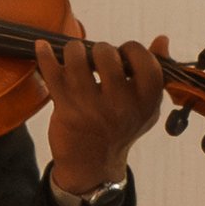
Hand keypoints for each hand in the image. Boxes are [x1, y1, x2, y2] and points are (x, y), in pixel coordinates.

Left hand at [37, 35, 163, 199]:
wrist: (93, 166)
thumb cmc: (121, 129)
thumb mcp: (146, 107)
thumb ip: (157, 74)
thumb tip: (162, 39)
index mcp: (145, 102)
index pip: (144, 60)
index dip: (131, 49)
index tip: (123, 54)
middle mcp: (120, 105)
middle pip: (106, 55)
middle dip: (99, 49)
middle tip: (96, 59)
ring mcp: (91, 107)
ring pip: (77, 60)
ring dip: (74, 50)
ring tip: (75, 56)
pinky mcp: (66, 109)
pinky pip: (52, 74)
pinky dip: (45, 56)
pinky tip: (42, 47)